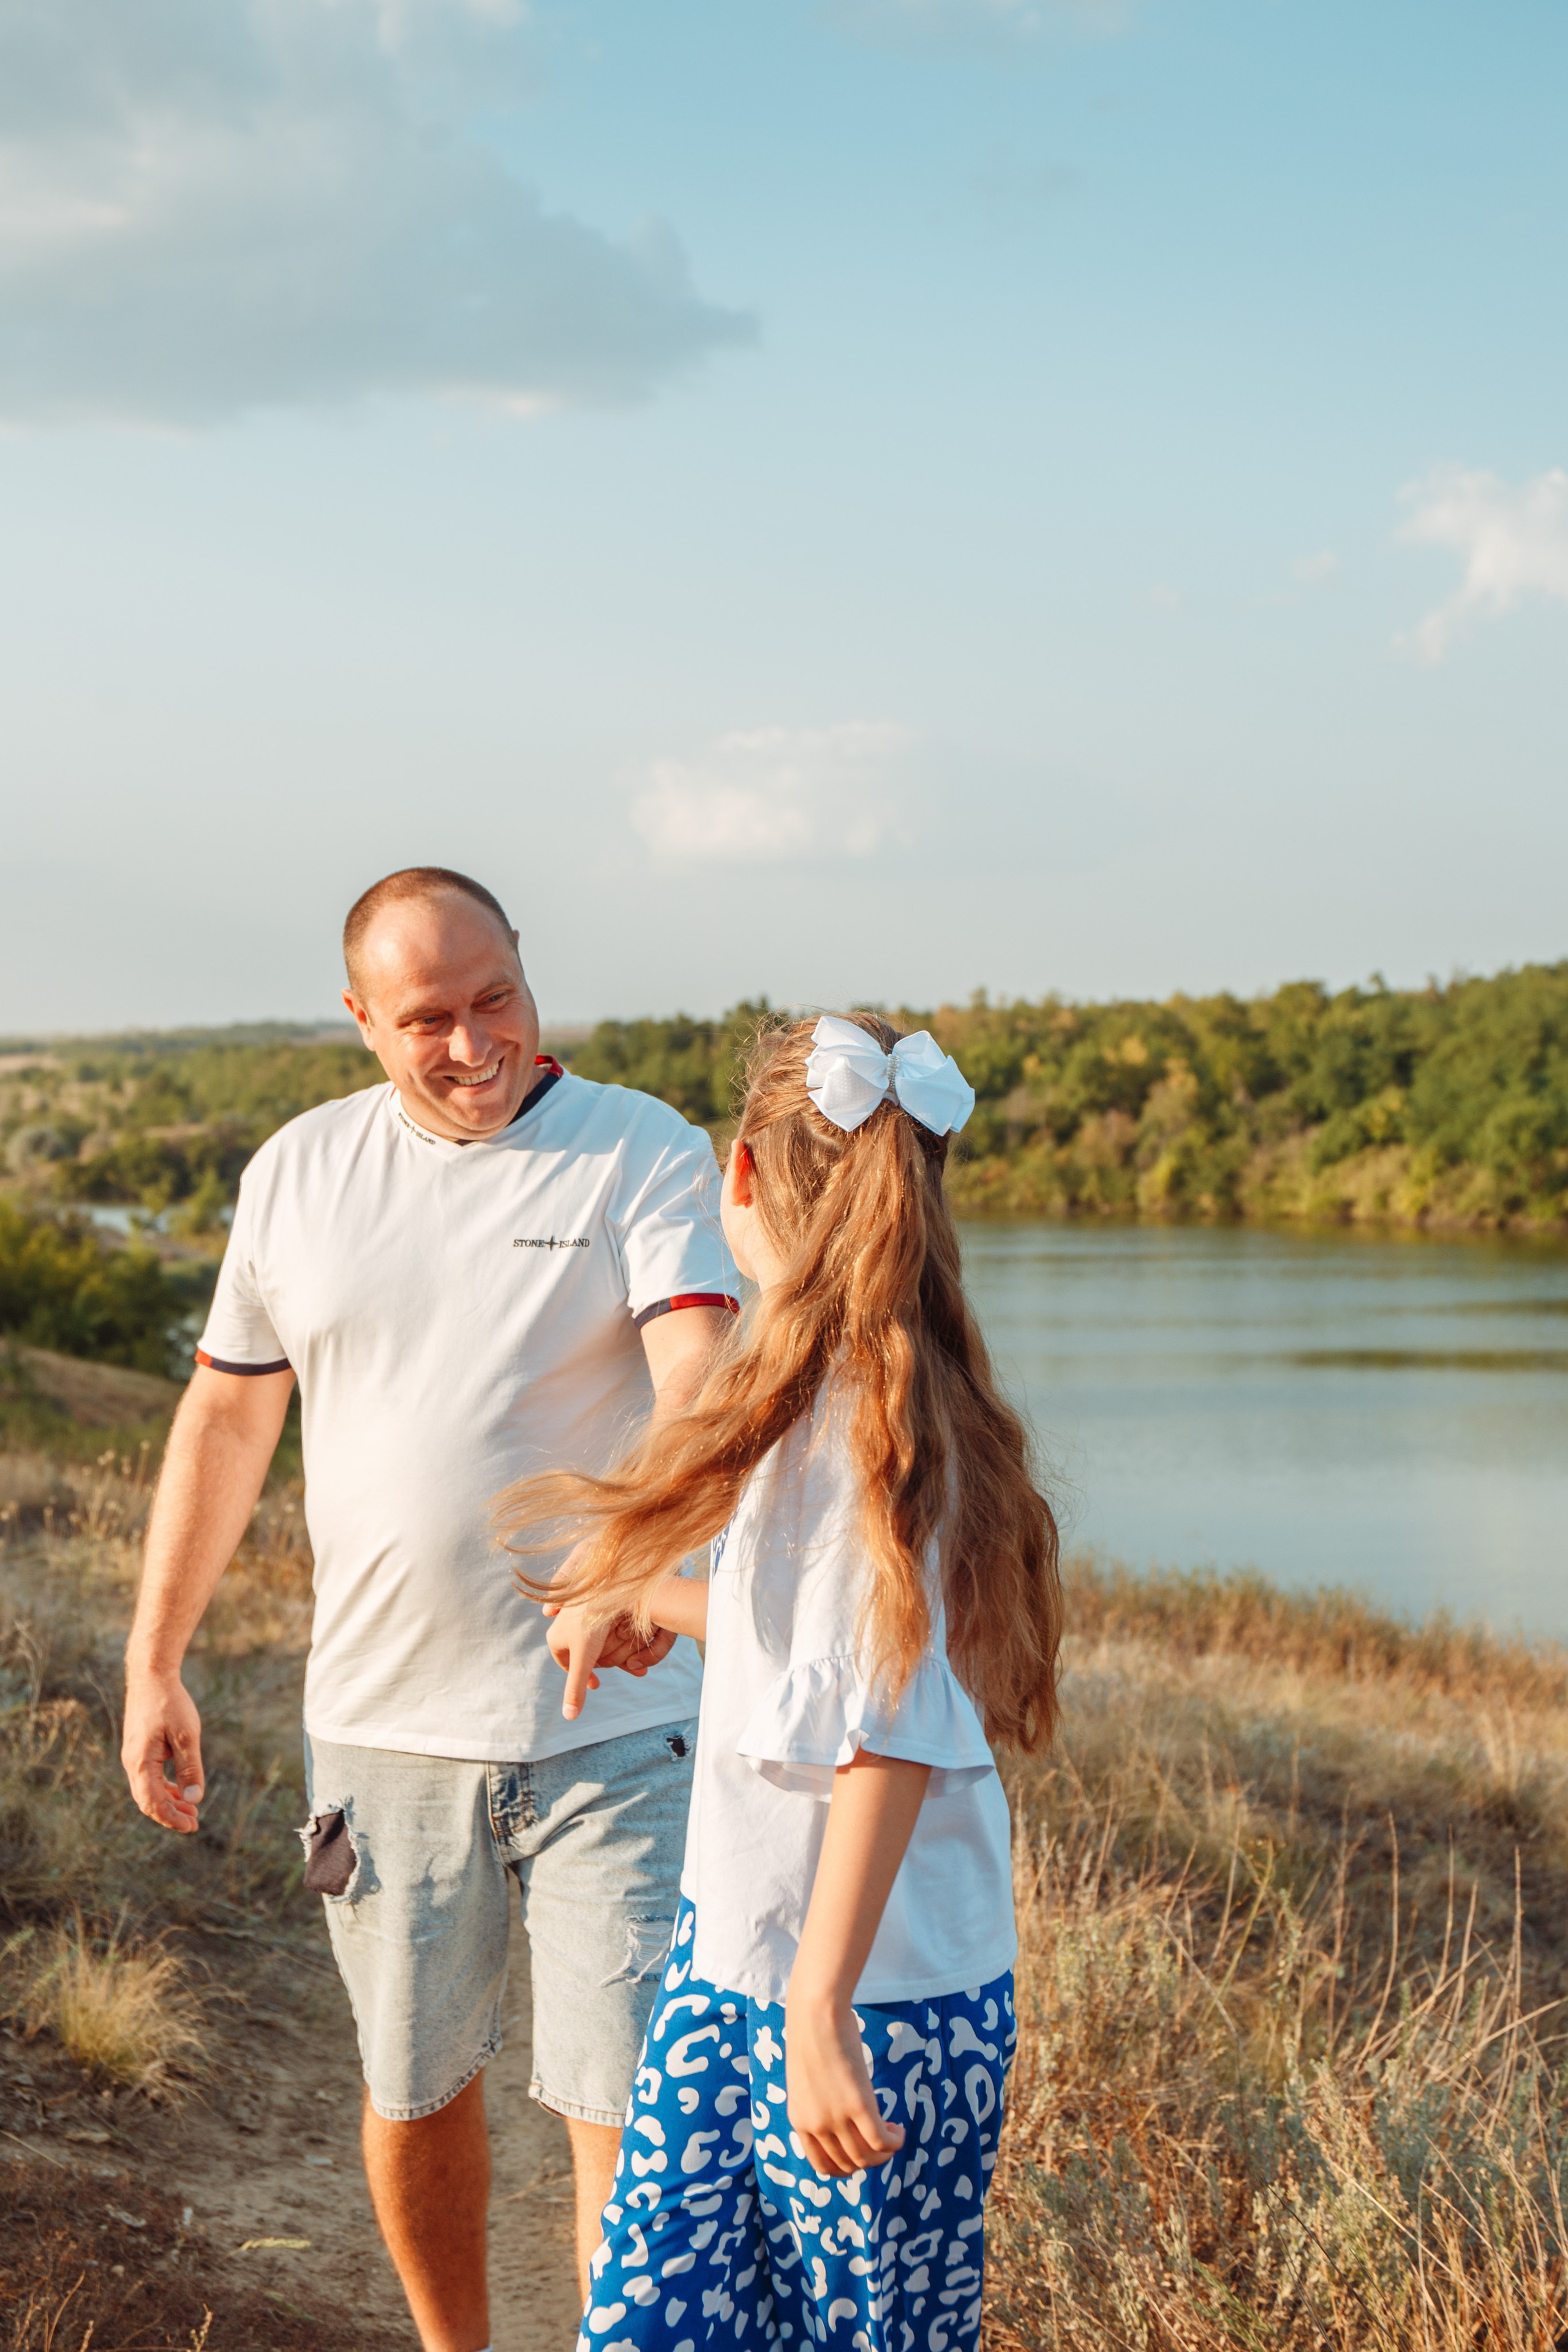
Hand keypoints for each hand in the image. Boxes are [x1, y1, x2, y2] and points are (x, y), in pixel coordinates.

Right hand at [122, 1666, 205, 1834]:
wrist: (151, 1676)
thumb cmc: (170, 1704)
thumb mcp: (187, 1735)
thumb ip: (190, 1768)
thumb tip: (194, 1799)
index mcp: (141, 1763)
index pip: (153, 1803)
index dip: (172, 1818)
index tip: (192, 1826)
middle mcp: (132, 1763)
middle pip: (148, 1801)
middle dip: (170, 1814)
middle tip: (194, 1823)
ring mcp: (133, 1756)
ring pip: (148, 1790)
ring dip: (168, 1802)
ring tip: (191, 1810)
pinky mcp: (138, 1749)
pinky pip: (149, 1778)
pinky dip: (164, 1787)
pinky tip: (180, 1790)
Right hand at [545, 1605, 675, 1716]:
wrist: (605, 1584)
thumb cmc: (590, 1622)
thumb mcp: (583, 1660)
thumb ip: (576, 1688)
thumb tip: (569, 1718)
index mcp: (555, 1638)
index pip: (565, 1664)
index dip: (580, 1677)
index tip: (597, 1684)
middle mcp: (562, 1624)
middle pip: (580, 1651)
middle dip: (599, 1663)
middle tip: (612, 1671)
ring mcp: (576, 1612)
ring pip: (593, 1638)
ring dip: (609, 1650)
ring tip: (626, 1658)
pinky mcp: (591, 1602)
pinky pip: (601, 1623)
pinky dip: (613, 1632)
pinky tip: (626, 1635)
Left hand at [784, 1986, 904, 2178]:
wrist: (815, 2013)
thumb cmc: (813, 2037)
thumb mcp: (808, 2081)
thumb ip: (818, 2103)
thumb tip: (839, 2113)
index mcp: (800, 2121)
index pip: (823, 2166)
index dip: (846, 2166)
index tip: (859, 2151)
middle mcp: (816, 2125)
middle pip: (849, 2165)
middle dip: (868, 2160)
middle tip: (880, 2140)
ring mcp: (836, 2117)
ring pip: (867, 2157)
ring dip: (884, 2153)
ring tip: (891, 2132)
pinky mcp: (858, 2104)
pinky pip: (881, 2141)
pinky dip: (894, 2142)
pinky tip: (898, 2129)